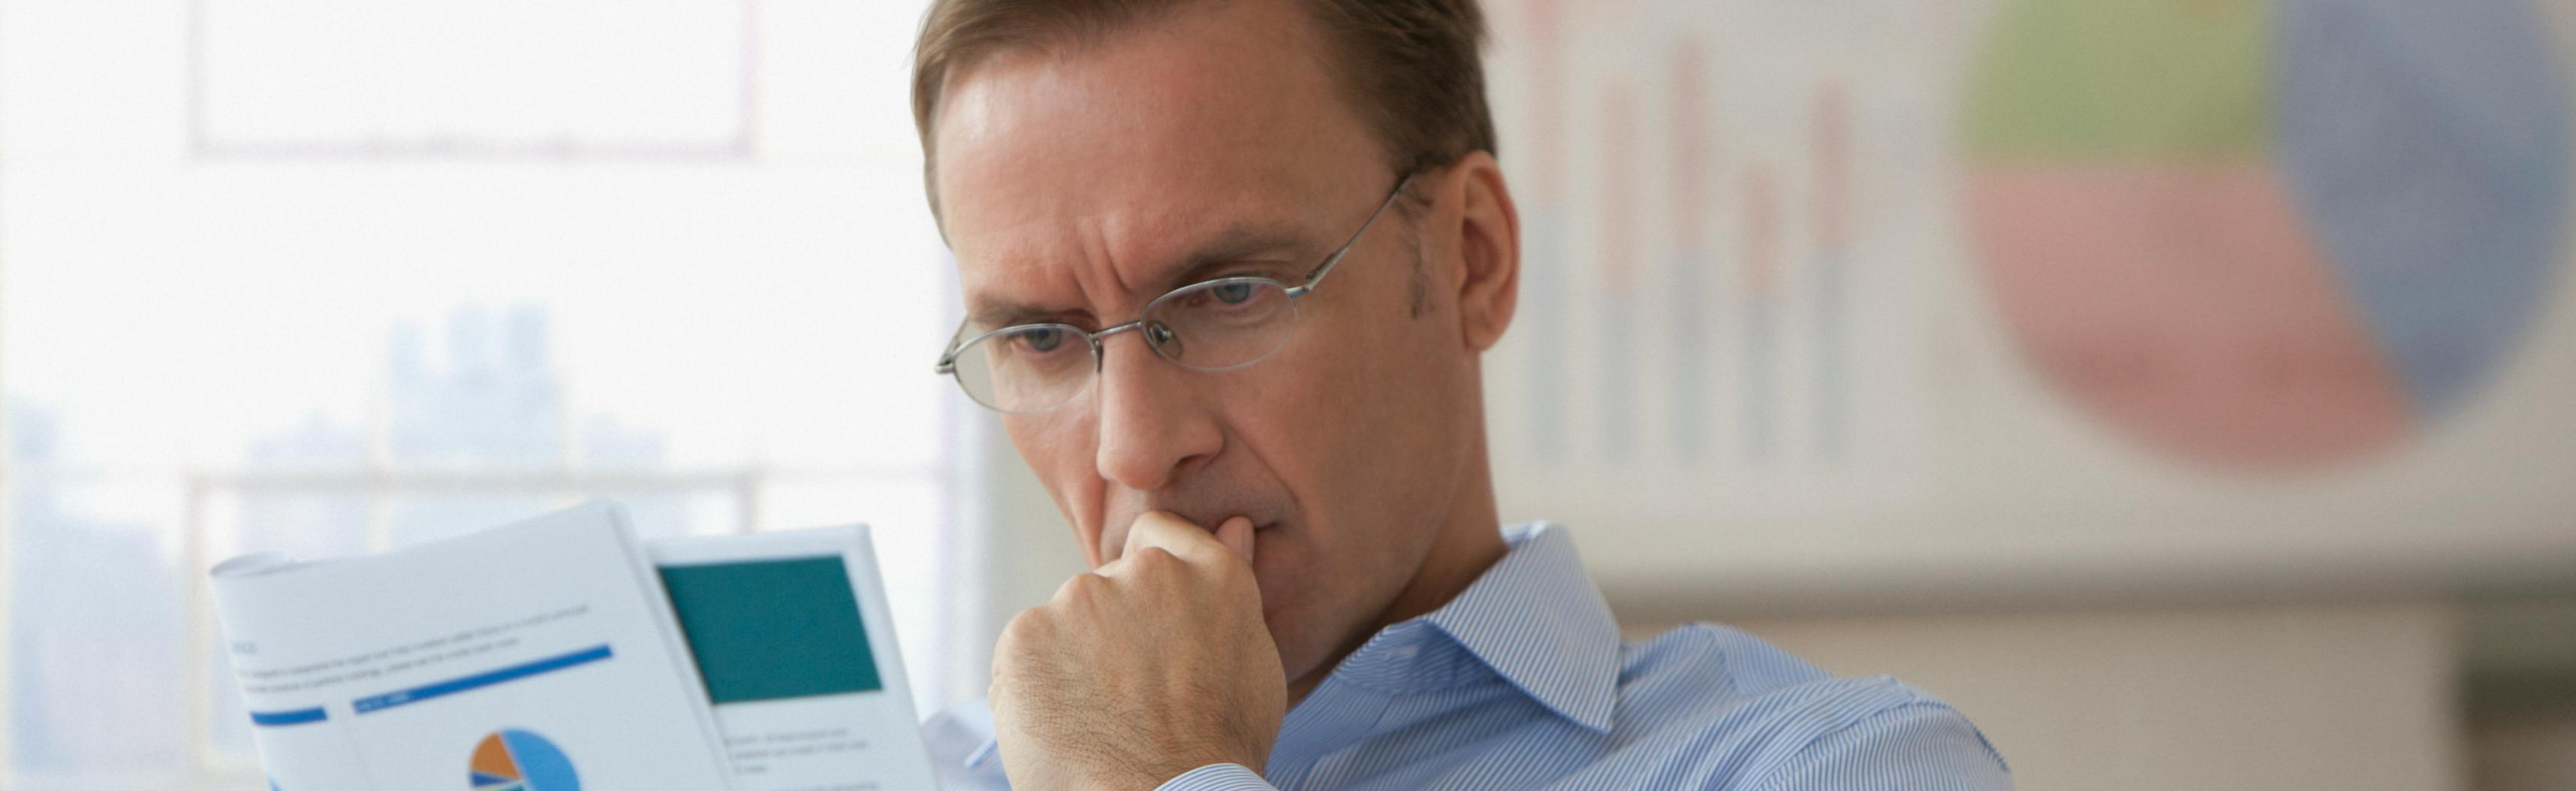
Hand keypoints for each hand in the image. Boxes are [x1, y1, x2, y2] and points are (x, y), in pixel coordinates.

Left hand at [990, 512, 1284, 789]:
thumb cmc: (1217, 748)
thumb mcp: (1251, 659)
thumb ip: (1229, 585)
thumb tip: (1233, 524)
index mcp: (1207, 573)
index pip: (1156, 533)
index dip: (1142, 574)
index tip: (1142, 622)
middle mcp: (1145, 572)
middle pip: (1106, 588)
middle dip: (1108, 632)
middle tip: (1129, 697)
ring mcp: (1081, 599)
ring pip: (1062, 624)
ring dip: (1070, 661)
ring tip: (1099, 720)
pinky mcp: (1026, 634)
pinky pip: (1022, 656)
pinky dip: (1033, 689)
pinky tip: (1066, 727)